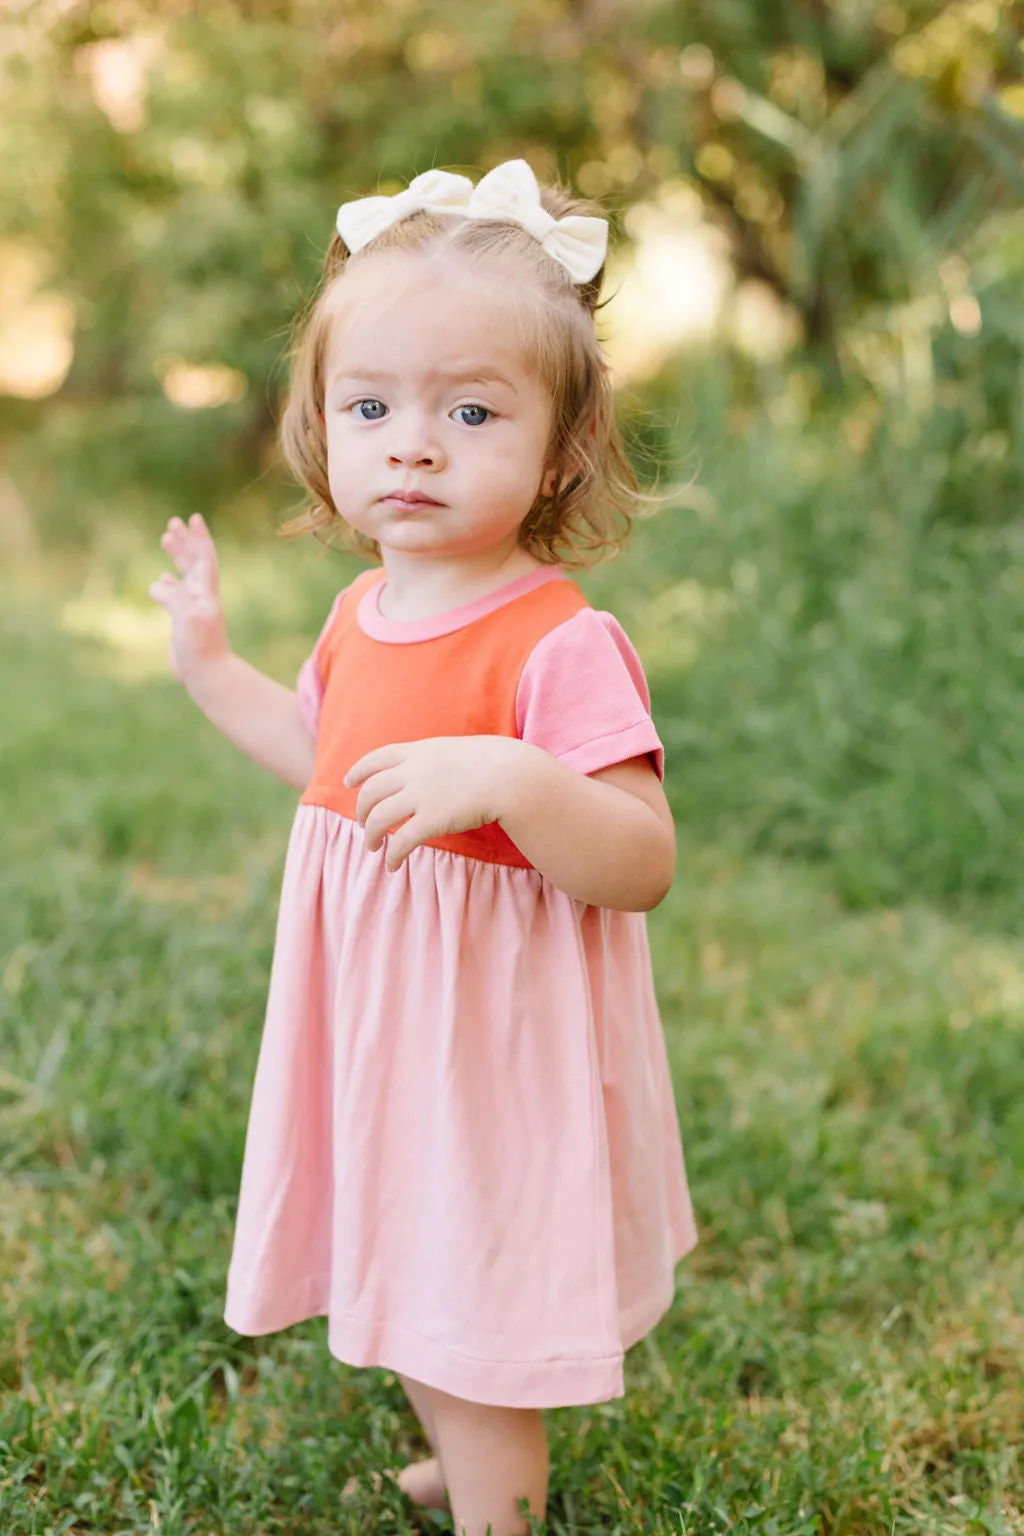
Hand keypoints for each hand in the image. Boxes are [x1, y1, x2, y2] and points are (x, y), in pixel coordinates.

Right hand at [148, 514, 229, 684]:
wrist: (208, 674)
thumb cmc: (200, 648)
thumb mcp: (186, 618)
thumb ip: (173, 597)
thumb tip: (157, 584)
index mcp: (206, 591)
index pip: (204, 557)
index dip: (199, 538)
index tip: (193, 518)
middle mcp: (201, 596)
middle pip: (194, 560)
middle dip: (184, 540)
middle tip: (173, 523)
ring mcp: (193, 607)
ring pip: (184, 574)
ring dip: (176, 556)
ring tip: (165, 538)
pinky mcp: (184, 621)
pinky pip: (176, 594)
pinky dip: (169, 583)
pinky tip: (161, 578)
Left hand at [343, 736, 527, 870]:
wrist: (512, 777)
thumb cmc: (493, 764)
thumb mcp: (456, 750)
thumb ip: (435, 759)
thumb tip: (428, 769)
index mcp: (419, 752)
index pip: (376, 758)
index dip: (359, 771)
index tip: (349, 782)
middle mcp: (414, 772)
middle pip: (371, 792)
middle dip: (362, 811)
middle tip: (365, 826)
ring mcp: (421, 795)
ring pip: (379, 818)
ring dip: (371, 836)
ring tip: (374, 847)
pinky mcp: (431, 820)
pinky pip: (401, 842)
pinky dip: (392, 855)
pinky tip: (393, 864)